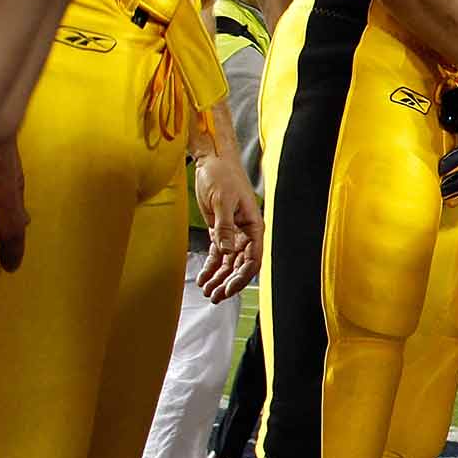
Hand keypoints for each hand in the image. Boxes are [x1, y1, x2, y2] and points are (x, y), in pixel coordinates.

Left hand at [192, 151, 263, 301]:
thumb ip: (224, 228)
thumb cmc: (222, 176)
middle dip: (229, 282)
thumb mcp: (223, 201)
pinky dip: (211, 266)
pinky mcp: (219, 230)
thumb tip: (226, 252)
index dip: (242, 277)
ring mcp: (232, 232)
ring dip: (219, 277)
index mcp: (254, 226)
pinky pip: (217, 253)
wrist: (212, 161)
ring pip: (228, 262)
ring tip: (207, 291)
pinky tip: (204, 278)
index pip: (253, 259)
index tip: (229, 289)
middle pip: (240, 264)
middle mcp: (246, 233)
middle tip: (215, 296)